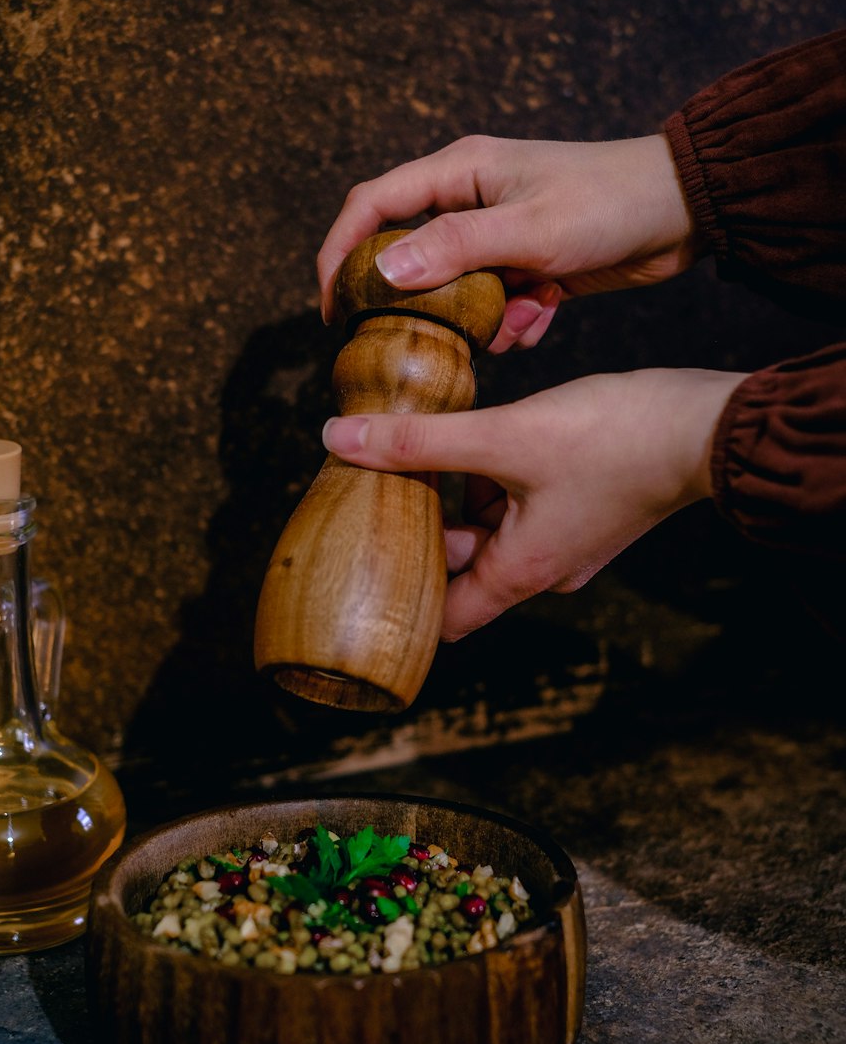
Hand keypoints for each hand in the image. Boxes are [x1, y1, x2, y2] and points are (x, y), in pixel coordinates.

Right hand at [317, 135, 700, 351]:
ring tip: (504, 329)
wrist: (685, 211)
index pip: (373, 205)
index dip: (340, 251)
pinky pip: (498, 303)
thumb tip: (383, 271)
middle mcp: (472, 199)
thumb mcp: (530, 228)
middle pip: (409, 253)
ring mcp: (500, 233)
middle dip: (409, 300)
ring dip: (472, 319)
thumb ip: (456, 248)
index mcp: (460, 170)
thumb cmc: (609, 202)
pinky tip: (538, 323)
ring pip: (456, 288)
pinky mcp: (529, 264)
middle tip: (402, 340)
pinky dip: (512, 322)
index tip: (330, 307)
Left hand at [322, 368, 744, 638]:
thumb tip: (338, 440)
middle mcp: (544, 568)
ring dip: (459, 493)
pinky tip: (477, 433)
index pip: (446, 619)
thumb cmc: (615, 440)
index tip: (364, 564)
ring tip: (422, 445)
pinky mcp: (583, 507)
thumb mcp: (502, 437)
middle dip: (424, 524)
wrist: (705, 424)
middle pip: (462, 563)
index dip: (402, 598)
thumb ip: (418, 442)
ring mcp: (567, 540)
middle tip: (381, 479)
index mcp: (520, 572)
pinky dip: (494, 476)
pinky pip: (520, 503)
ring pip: (491, 526)